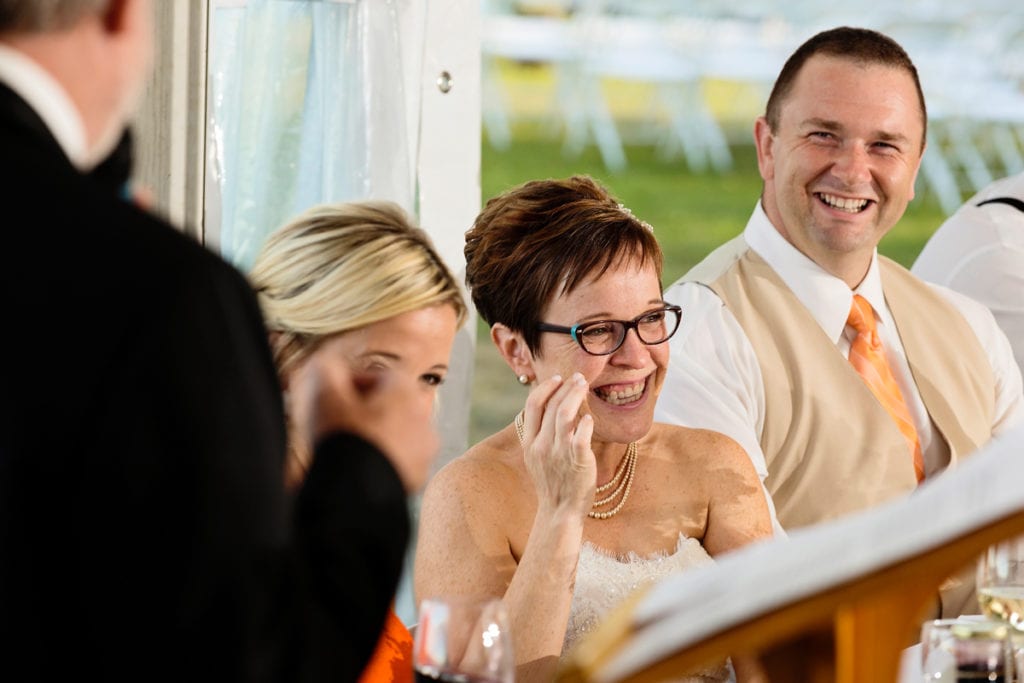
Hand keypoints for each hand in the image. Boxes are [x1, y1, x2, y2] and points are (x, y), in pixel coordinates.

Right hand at [292, 353, 439, 492]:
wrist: (358, 491)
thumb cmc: (343, 439)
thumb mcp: (325, 396)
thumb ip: (325, 371)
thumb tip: (327, 365)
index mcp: (404, 391)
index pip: (376, 378)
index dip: (349, 386)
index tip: (331, 398)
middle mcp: (422, 417)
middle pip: (388, 407)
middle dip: (363, 412)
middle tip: (337, 425)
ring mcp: (423, 450)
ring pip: (395, 436)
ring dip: (374, 438)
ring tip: (347, 450)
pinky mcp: (418, 478)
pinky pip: (398, 463)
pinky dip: (382, 463)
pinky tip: (359, 470)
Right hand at [517, 373, 595, 515]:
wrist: (560, 511)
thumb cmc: (553, 482)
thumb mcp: (537, 456)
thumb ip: (540, 433)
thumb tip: (551, 406)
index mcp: (530, 442)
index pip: (532, 405)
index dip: (545, 387)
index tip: (558, 379)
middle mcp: (542, 445)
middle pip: (551, 405)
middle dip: (566, 387)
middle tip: (578, 377)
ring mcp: (559, 452)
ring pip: (565, 414)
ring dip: (575, 395)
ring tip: (584, 385)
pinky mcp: (577, 460)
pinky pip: (581, 435)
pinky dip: (585, 423)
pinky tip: (590, 417)